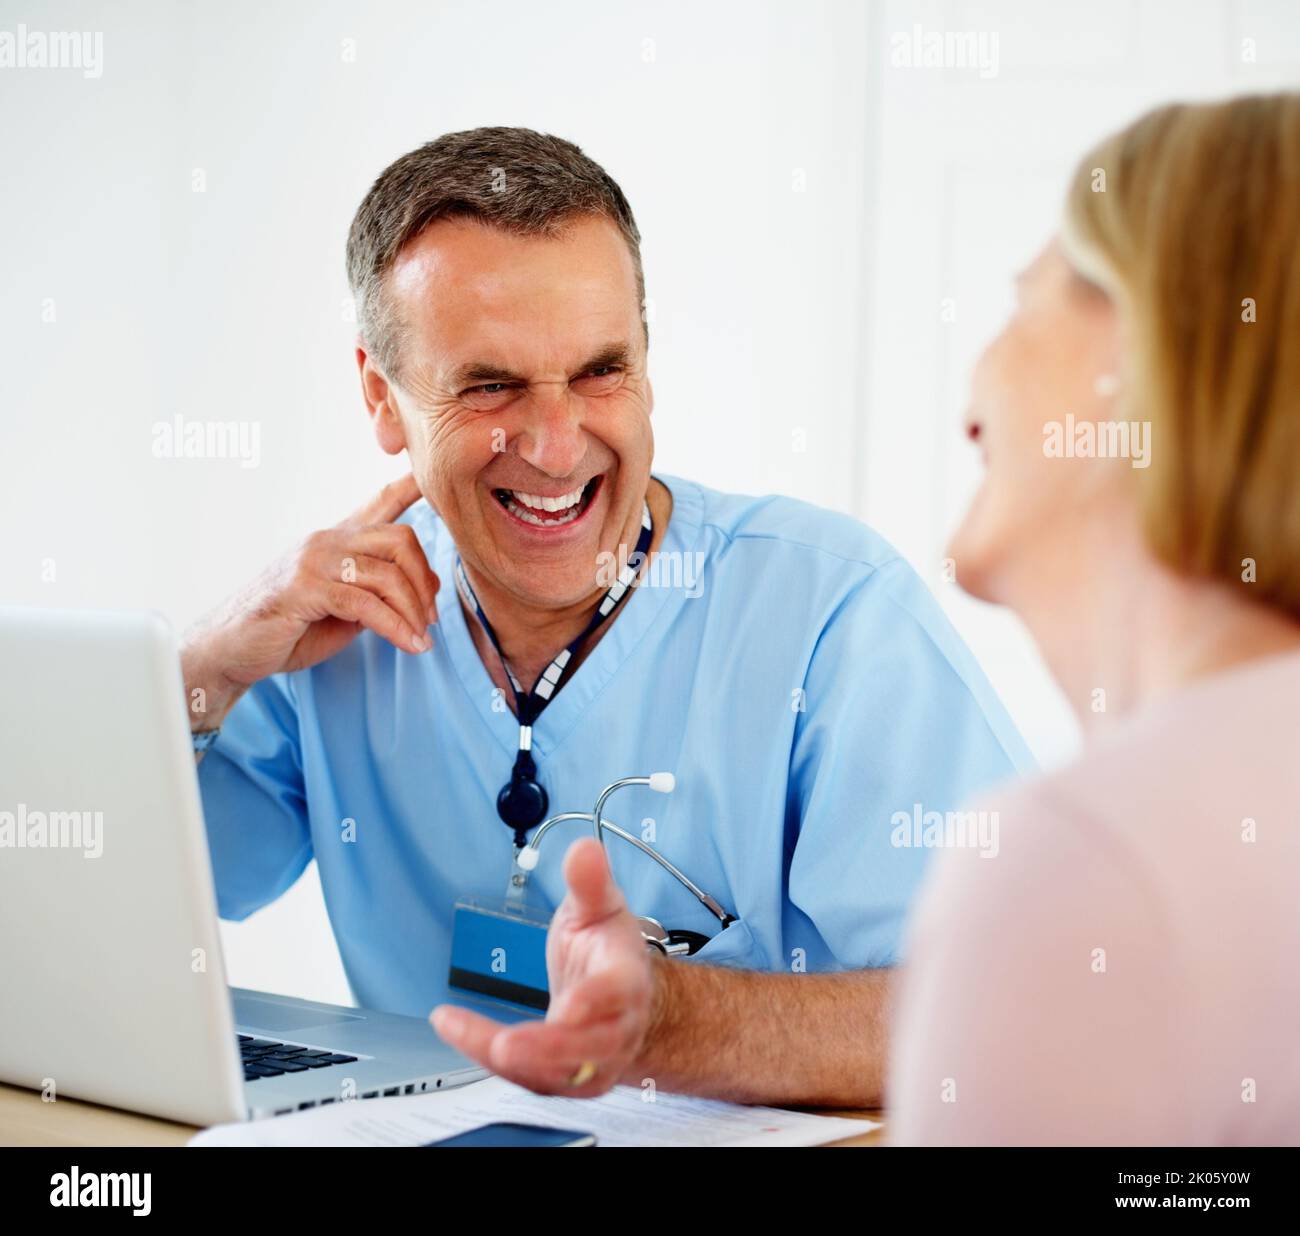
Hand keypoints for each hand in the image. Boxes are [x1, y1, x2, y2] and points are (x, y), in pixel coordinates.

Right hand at [181, 474, 438, 728]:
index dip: (411, 486)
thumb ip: (377, 591)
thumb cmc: (289, 628)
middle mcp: (326, 540)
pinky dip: (395, 627)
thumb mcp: (345, 608)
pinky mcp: (304, 588)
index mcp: (337, 539)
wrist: (231, 648)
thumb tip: (427, 588)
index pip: (381, 502)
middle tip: (431, 618)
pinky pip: (366, 605)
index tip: (436, 475)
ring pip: (387, 575)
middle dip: (425, 581)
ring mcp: (313, 561)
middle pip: (400, 540)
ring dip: (412, 612)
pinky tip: (408, 645)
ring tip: (421, 638)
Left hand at [431, 837, 654, 1096]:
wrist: (624, 998)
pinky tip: (457, 1030)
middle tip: (504, 1046)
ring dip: (513, 1060)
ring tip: (467, 1035)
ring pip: (556, 1072)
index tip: (568, 1005)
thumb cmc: (608, 949)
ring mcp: (593, 1061)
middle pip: (589, 1047)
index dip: (594, 1002)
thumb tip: (583, 847)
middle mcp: (615, 1027)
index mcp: (625, 979)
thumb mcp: (600, 907)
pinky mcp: (566, 1079)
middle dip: (548, 1049)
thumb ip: (589, 882)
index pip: (615, 993)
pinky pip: (530, 1076)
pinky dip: (491, 1056)